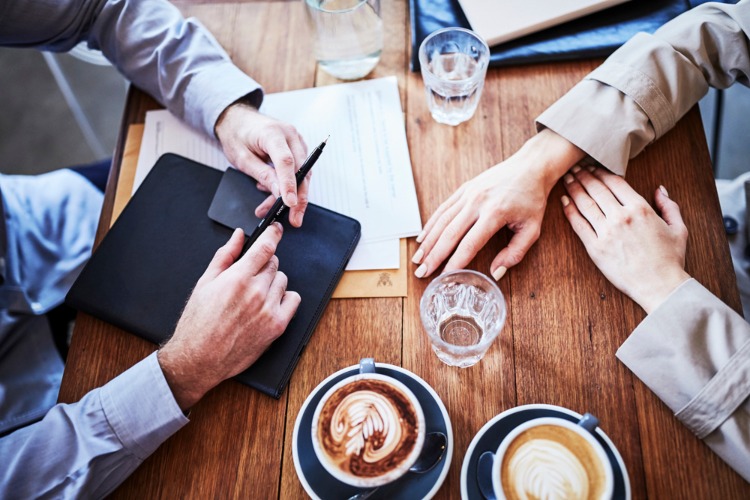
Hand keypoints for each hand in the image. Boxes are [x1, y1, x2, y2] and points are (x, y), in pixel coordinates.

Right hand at [157, 225, 300, 409]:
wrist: (199, 358)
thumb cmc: (198, 323)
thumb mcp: (205, 283)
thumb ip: (225, 256)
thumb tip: (238, 236)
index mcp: (237, 279)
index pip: (265, 247)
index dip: (273, 234)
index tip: (276, 230)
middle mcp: (256, 292)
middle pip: (274, 263)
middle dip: (262, 265)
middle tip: (249, 276)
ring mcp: (269, 310)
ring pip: (282, 280)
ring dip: (272, 282)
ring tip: (254, 295)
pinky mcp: (277, 326)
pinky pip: (294, 300)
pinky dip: (285, 299)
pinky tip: (270, 304)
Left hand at [215, 102, 309, 226]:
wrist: (237, 119)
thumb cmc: (237, 135)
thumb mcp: (242, 158)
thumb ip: (263, 175)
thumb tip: (279, 193)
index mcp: (273, 133)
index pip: (286, 162)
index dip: (289, 185)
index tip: (290, 203)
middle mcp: (290, 135)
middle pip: (302, 170)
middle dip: (299, 197)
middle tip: (295, 218)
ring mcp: (296, 140)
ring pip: (303, 174)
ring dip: (292, 194)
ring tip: (272, 208)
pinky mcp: (297, 148)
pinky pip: (299, 170)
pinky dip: (289, 185)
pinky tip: (274, 191)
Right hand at [412, 129, 584, 279]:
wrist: (530, 166)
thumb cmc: (532, 199)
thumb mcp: (532, 229)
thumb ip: (515, 253)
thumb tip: (496, 272)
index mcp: (495, 213)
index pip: (469, 244)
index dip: (456, 262)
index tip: (445, 277)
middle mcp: (477, 202)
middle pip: (449, 234)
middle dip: (434, 255)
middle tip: (422, 272)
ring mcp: (468, 194)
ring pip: (442, 221)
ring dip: (428, 242)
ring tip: (418, 259)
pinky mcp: (464, 189)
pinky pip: (443, 209)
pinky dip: (431, 224)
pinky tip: (423, 238)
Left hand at [561, 166, 690, 312]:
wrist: (660, 286)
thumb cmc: (671, 258)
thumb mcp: (679, 228)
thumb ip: (669, 206)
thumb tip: (660, 189)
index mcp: (641, 209)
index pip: (615, 182)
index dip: (601, 171)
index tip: (593, 166)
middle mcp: (621, 217)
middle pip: (596, 189)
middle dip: (584, 175)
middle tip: (573, 166)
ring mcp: (606, 232)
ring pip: (585, 204)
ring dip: (574, 188)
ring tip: (566, 178)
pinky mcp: (595, 248)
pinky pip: (578, 225)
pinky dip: (569, 210)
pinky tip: (564, 200)